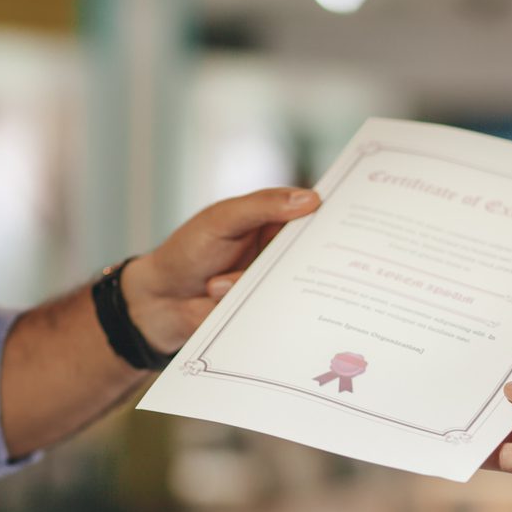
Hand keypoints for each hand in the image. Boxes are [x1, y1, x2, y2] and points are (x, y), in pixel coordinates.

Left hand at [121, 187, 320, 352]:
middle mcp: (282, 253)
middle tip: (276, 259)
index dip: (333, 214)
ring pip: (296, 284)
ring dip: (251, 282)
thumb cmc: (188, 251)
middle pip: (316, 254)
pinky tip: (222, 298)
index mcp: (274, 222)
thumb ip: (262, 206)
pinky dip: (253, 305)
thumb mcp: (222, 219)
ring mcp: (277, 284)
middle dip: (308, 258)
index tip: (350, 216)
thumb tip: (310, 199)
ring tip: (215, 283)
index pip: (313, 213)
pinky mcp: (269, 311)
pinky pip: (280, 310)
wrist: (162, 301)